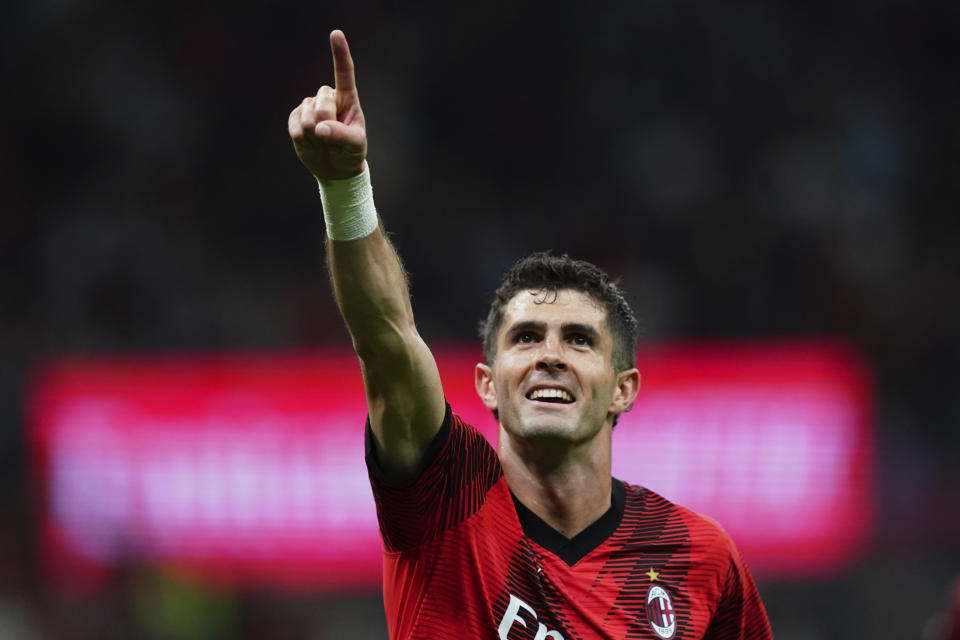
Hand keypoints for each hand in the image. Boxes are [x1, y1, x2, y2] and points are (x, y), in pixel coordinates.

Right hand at [288, 30, 366, 179]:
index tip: (336, 34)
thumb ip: (342, 136)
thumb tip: (321, 128)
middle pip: (321, 103)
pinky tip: (311, 143)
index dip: (340, 53)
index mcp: (347, 98)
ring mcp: (309, 107)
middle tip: (332, 138)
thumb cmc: (350, 152)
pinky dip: (303, 140)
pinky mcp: (296, 118)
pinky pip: (295, 127)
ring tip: (323, 142)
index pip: (343, 73)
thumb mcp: (355, 145)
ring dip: (315, 135)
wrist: (335, 167)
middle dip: (326, 122)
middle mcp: (327, 98)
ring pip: (307, 117)